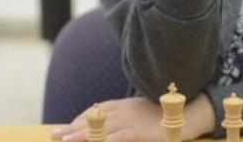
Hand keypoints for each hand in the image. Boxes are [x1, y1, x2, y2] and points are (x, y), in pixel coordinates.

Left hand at [51, 94, 215, 141]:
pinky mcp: (141, 132)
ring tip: (65, 141)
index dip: (79, 120)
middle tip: (54, 135)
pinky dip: (106, 141)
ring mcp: (132, 121)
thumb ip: (125, 116)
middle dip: (72, 129)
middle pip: (93, 120)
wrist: (188, 112)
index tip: (64, 128)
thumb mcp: (141, 113)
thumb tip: (108, 126)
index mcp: (125, 105)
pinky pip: (119, 137)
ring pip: (101, 129)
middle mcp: (125, 111)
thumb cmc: (164, 115)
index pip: (96, 111)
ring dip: (81, 136)